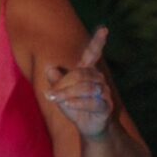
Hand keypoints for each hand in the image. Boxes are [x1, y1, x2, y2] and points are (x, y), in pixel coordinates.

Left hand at [45, 26, 116, 141]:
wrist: (87, 127)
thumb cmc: (74, 107)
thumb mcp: (60, 93)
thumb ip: (56, 81)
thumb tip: (50, 68)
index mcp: (87, 72)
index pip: (92, 54)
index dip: (98, 42)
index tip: (104, 29)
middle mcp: (98, 79)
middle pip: (80, 74)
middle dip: (63, 84)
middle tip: (50, 94)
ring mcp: (104, 93)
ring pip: (85, 88)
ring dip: (68, 94)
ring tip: (57, 100)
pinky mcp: (106, 106)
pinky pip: (92, 102)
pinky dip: (78, 103)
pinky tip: (68, 105)